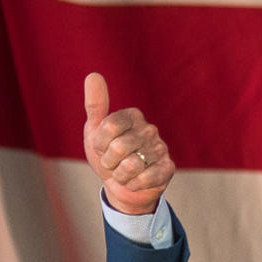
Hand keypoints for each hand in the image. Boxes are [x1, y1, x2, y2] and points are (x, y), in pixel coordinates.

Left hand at [82, 72, 172, 216]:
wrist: (120, 186)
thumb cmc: (107, 156)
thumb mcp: (95, 132)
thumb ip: (95, 105)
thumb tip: (93, 75)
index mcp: (133, 116)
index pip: (109, 126)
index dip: (99, 144)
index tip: (102, 147)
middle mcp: (150, 128)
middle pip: (118, 147)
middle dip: (108, 162)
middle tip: (113, 163)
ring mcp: (161, 148)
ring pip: (130, 166)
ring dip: (120, 175)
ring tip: (123, 172)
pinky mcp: (168, 168)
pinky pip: (145, 178)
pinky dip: (133, 184)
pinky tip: (134, 181)